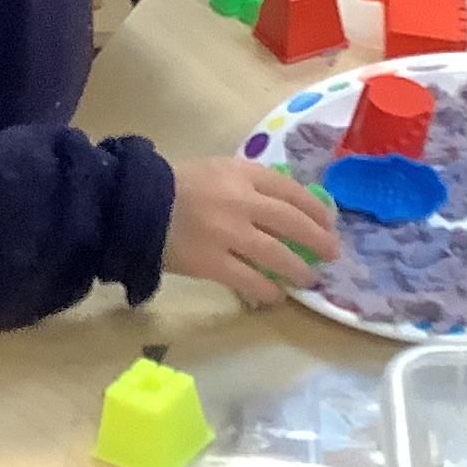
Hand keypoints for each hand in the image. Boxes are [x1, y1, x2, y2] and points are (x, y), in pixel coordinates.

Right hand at [166, 157, 337, 306]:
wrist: (135, 206)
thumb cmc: (177, 186)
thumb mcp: (217, 170)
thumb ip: (250, 183)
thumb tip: (286, 206)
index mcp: (242, 173)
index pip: (291, 190)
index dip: (316, 209)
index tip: (328, 222)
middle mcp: (240, 201)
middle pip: (292, 222)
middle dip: (318, 240)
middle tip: (331, 254)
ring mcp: (227, 233)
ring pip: (276, 254)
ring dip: (297, 269)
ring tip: (308, 279)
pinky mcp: (211, 262)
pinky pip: (249, 280)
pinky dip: (266, 290)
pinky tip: (275, 296)